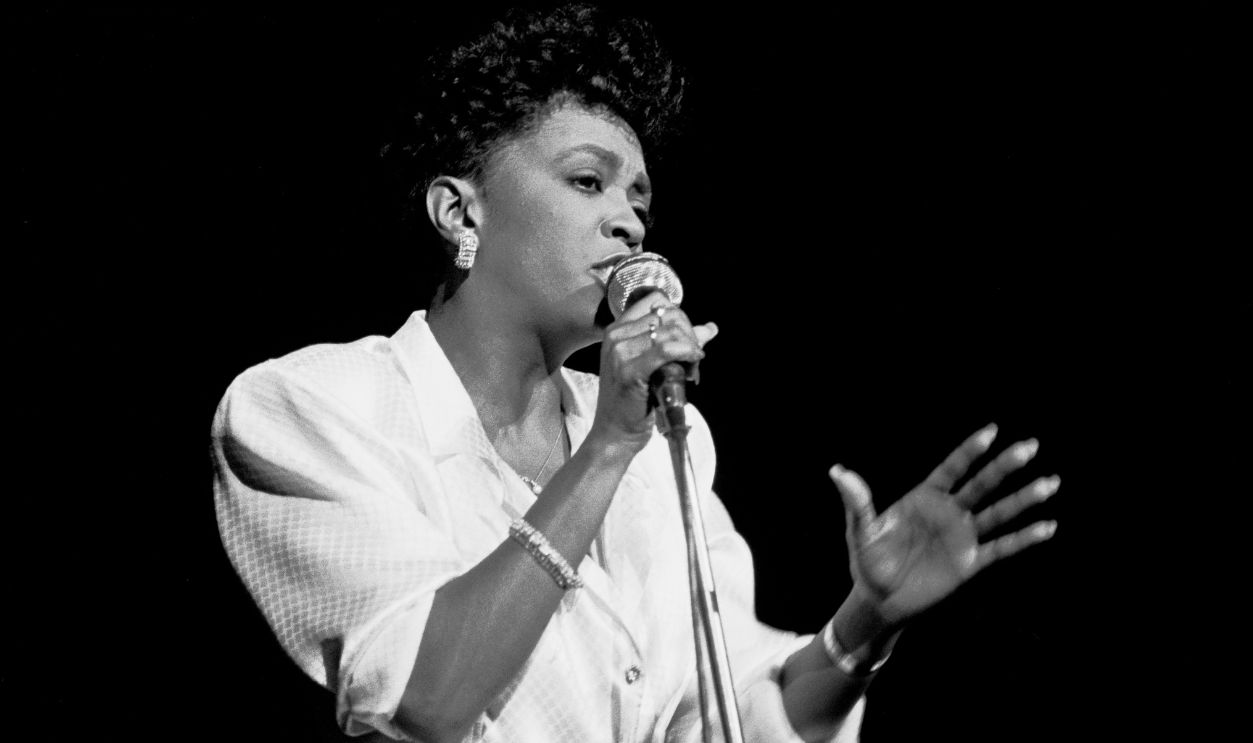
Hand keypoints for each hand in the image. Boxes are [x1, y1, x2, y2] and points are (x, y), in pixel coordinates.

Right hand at [591, 292, 717, 448]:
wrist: (615, 433)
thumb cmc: (633, 401)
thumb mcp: (653, 365)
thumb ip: (679, 343)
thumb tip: (710, 328)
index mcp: (616, 330)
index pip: (656, 301)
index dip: (679, 315)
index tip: (686, 337)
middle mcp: (615, 336)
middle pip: (667, 314)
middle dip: (688, 332)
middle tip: (692, 355)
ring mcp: (620, 353)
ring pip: (670, 331)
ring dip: (690, 346)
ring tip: (691, 365)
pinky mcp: (630, 371)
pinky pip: (668, 350)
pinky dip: (687, 353)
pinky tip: (693, 362)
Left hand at [829, 425, 1058, 625]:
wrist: (879, 601)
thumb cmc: (868, 562)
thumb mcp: (861, 531)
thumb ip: (857, 502)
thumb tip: (837, 471)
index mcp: (924, 498)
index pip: (952, 468)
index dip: (970, 450)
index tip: (992, 430)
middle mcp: (949, 513)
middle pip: (982, 484)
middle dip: (1005, 466)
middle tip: (1031, 446)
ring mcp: (963, 537)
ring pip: (998, 513)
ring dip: (1024, 499)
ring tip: (1051, 483)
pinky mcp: (971, 563)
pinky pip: (1001, 548)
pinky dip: (1024, 538)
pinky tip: (1047, 527)